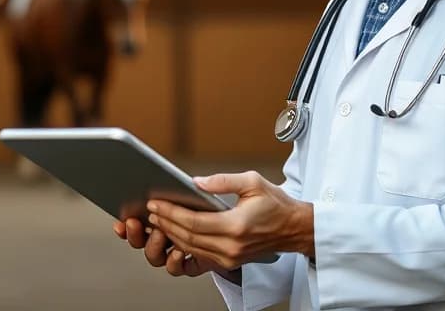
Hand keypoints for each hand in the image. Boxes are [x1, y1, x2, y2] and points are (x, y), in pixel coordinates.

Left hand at [146, 171, 313, 270]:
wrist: (294, 229)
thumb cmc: (276, 204)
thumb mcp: (252, 182)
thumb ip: (222, 181)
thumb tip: (195, 182)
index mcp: (236, 226)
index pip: (193, 222)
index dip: (171, 213)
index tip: (155, 203)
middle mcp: (231, 247)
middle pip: (187, 238)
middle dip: (165, 223)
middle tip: (150, 211)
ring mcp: (229, 258)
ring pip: (190, 249)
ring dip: (170, 235)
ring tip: (157, 220)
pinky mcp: (228, 263)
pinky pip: (199, 256)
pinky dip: (183, 245)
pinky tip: (173, 234)